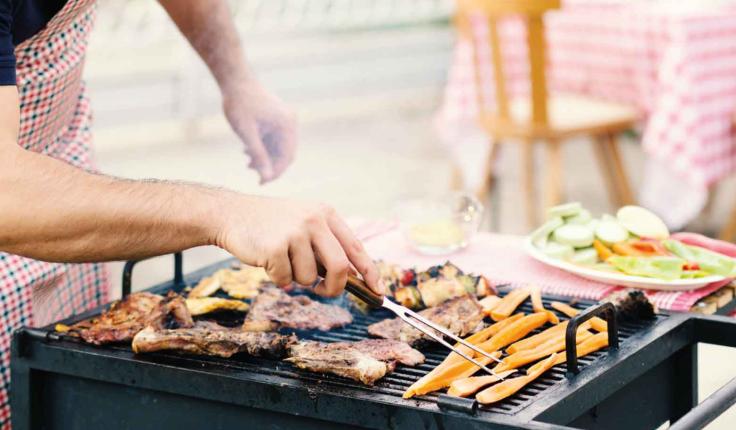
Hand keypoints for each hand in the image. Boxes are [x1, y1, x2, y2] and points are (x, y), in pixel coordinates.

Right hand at [215, 195, 384, 296]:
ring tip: (282, 260)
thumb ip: (326, 244)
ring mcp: (295, 232)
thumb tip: (351, 276)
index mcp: (326, 214)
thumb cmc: (271, 224)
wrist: (232, 214)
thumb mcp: (304, 223)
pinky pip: (286, 279)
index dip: (369, 272)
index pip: (356, 247)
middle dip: (334, 287)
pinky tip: (267, 259)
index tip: (378, 291)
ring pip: (309, 277)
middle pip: (340, 267)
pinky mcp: (276, 247)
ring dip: (296, 279)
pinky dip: (278, 278)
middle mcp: (314, 220)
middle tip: (323, 291)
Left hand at [222, 81, 296, 183]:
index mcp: (287, 125)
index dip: (275, 172)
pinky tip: (248, 151)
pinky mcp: (277, 118)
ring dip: (265, 157)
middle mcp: (290, 122)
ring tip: (247, 163)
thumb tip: (266, 177)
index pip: (287, 156)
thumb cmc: (239, 104)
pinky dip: (263, 147)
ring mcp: (284, 120)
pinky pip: (274, 139)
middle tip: (254, 175)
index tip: (261, 182)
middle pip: (285, 153)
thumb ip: (258, 155)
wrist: (234, 80)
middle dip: (270, 165)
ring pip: (279, 147)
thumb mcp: (247, 133)